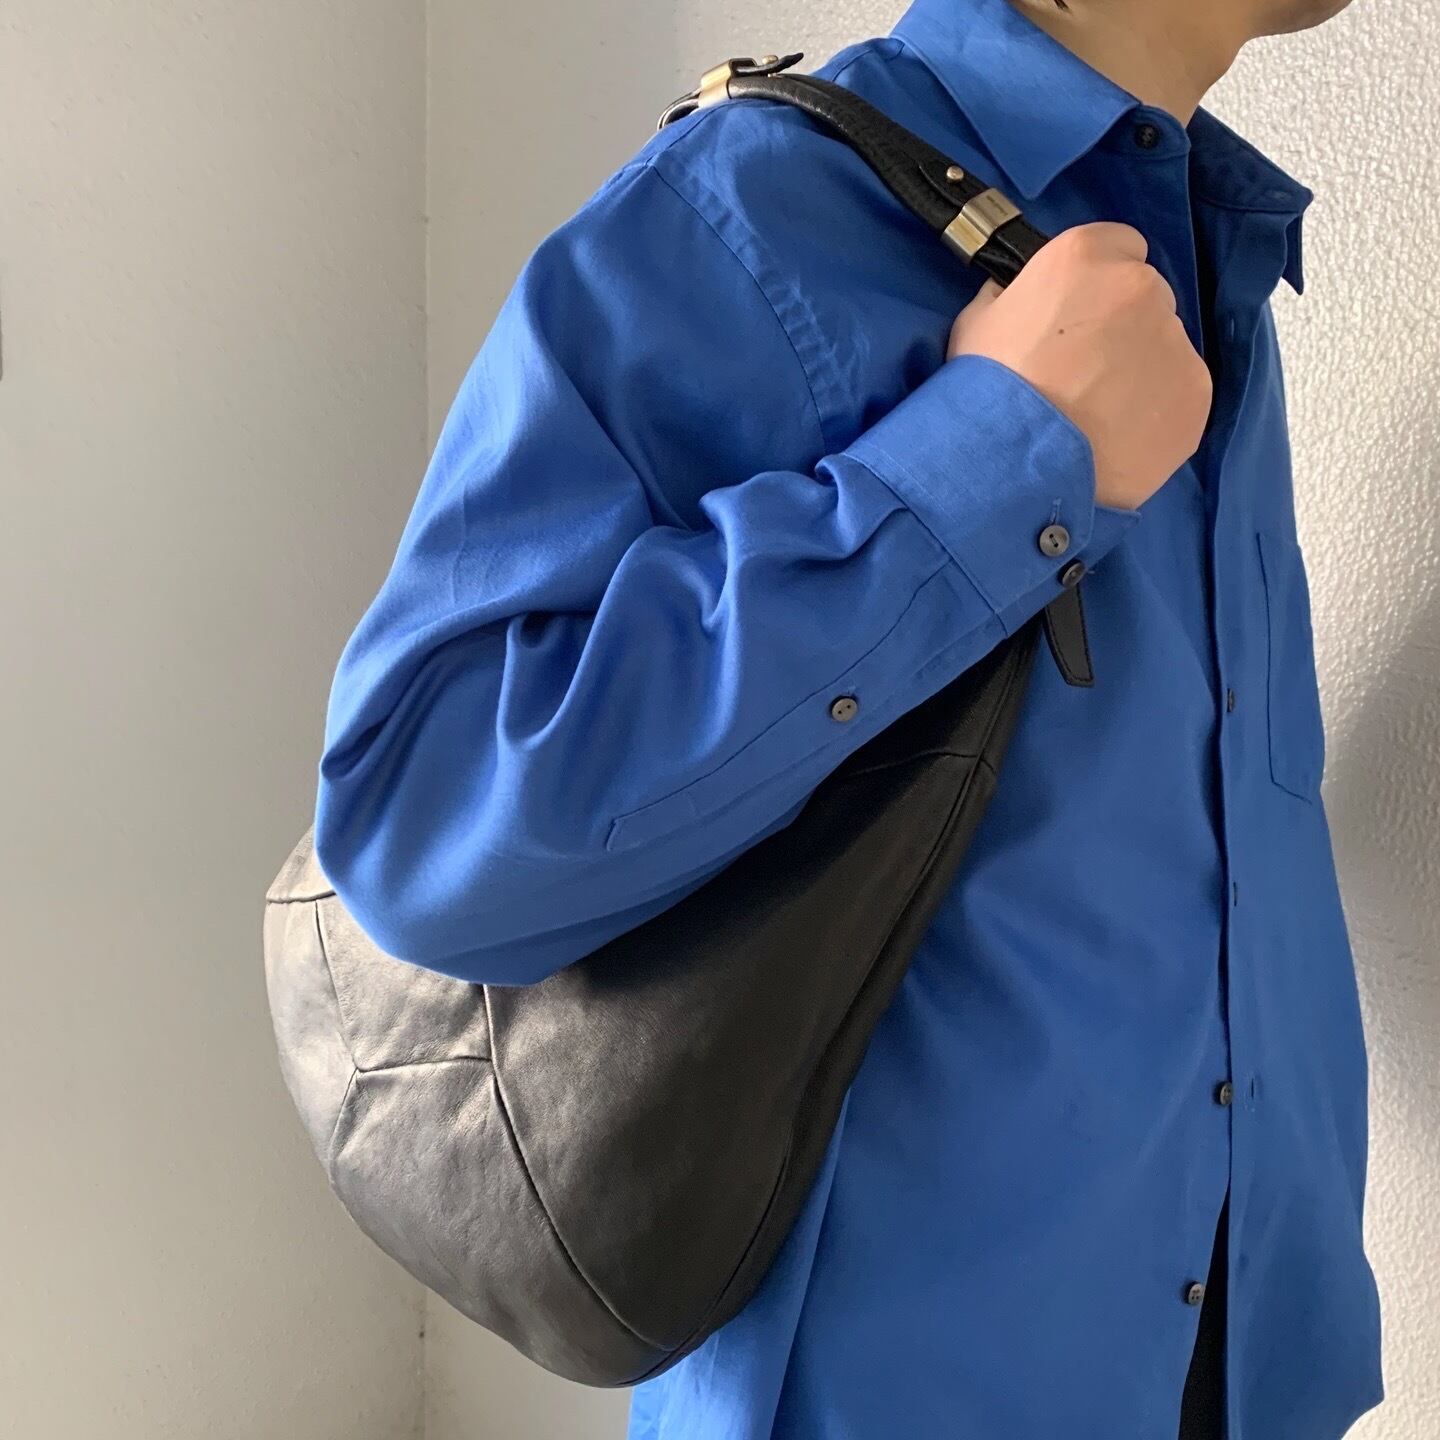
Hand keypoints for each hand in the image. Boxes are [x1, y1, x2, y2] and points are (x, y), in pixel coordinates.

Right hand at [946, 222, 1211, 510]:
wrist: (1011, 468)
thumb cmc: (984, 392)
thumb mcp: (977, 322)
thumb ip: (1015, 298)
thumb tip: (1023, 300)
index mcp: (1085, 255)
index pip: (1119, 246)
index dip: (1098, 284)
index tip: (1080, 317)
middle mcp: (1141, 286)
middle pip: (1146, 298)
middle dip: (1123, 329)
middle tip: (1084, 376)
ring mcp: (1174, 341)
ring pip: (1165, 350)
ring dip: (1141, 373)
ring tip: (1098, 419)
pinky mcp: (1195, 394)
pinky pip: (1179, 397)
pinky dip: (1157, 415)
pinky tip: (1118, 440)